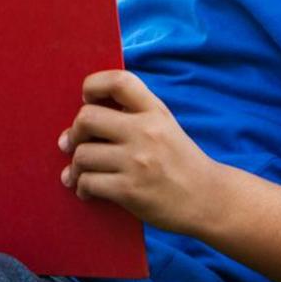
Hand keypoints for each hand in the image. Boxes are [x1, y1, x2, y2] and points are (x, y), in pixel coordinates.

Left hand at [58, 70, 223, 235]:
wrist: (207, 200)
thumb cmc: (180, 162)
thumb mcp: (165, 126)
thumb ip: (134, 114)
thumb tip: (86, 115)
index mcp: (154, 112)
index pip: (118, 81)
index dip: (93, 85)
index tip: (87, 101)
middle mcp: (145, 132)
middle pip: (87, 118)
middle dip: (74, 132)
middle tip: (73, 143)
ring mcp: (137, 162)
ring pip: (82, 154)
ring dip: (74, 166)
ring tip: (78, 173)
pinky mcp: (130, 190)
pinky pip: (88, 182)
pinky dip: (82, 187)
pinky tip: (87, 190)